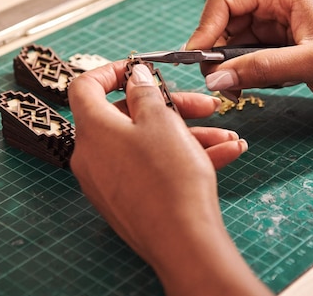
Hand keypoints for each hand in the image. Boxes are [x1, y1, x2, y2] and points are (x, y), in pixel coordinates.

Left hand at [68, 61, 271, 294]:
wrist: (183, 241)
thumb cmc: (169, 178)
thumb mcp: (161, 121)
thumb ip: (145, 92)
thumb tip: (134, 77)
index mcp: (93, 129)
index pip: (85, 86)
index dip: (112, 71)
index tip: (140, 69)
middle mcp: (93, 155)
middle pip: (129, 116)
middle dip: (173, 107)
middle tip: (205, 107)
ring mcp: (109, 180)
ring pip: (148, 144)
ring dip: (188, 136)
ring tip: (227, 137)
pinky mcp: (127, 199)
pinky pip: (152, 168)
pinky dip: (183, 159)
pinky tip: (224, 154)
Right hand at [186, 0, 312, 139]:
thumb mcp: (310, 64)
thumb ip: (261, 68)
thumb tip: (215, 79)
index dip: (206, 27)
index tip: (197, 58)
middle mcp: (276, 4)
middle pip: (225, 19)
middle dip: (215, 50)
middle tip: (216, 82)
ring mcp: (276, 23)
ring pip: (231, 39)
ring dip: (226, 65)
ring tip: (234, 90)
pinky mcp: (277, 43)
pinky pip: (244, 53)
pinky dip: (239, 71)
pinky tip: (248, 87)